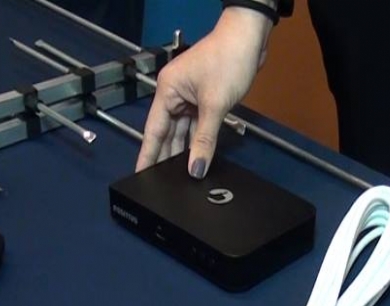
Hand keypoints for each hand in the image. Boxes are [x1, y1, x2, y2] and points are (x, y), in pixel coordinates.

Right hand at [135, 8, 272, 177]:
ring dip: (184, 150)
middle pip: (167, 132)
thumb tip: (196, 168)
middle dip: (166, 156)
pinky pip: (196, 124)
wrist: (249, 38)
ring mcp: (190, 96)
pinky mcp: (205, 98)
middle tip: (162, 183)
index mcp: (167, 91)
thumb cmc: (228, 59)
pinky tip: (196, 157)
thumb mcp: (214, 105)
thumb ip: (204, 140)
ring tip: (179, 175)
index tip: (140, 174)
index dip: (148, 154)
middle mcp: (174, 94)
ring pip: (183, 130)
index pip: (153, 131)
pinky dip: (197, 139)